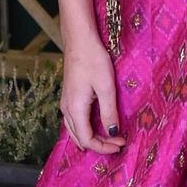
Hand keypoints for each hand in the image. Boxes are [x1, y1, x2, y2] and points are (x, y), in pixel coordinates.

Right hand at [60, 34, 126, 155]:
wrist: (79, 40)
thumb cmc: (93, 60)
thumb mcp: (106, 87)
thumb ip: (109, 112)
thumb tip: (112, 133)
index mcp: (75, 109)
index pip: (87, 139)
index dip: (103, 146)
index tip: (120, 144)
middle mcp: (67, 109)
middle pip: (80, 138)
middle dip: (99, 145)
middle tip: (118, 143)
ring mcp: (66, 103)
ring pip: (75, 131)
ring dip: (92, 138)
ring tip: (109, 140)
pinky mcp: (69, 97)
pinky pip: (75, 121)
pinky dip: (85, 130)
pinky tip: (95, 128)